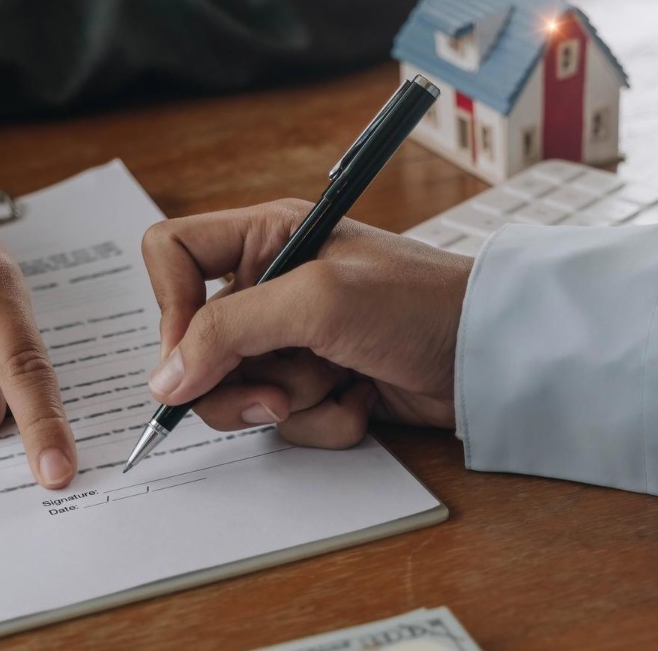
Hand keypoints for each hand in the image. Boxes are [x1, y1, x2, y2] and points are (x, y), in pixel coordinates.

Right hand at [140, 200, 469, 447]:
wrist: (493, 354)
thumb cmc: (418, 302)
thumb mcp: (316, 301)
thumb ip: (230, 331)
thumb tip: (165, 378)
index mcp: (267, 237)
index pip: (173, 255)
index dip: (169, 307)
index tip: (189, 355)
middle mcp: (274, 286)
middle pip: (198, 344)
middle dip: (239, 379)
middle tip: (278, 393)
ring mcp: (297, 339)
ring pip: (242, 391)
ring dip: (293, 401)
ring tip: (341, 382)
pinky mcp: (324, 383)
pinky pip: (289, 420)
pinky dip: (327, 419)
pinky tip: (366, 397)